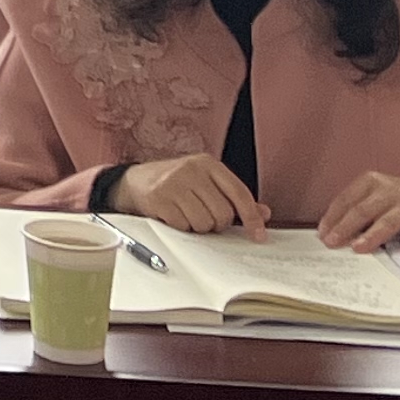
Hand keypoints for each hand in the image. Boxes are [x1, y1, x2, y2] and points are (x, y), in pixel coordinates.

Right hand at [106, 154, 266, 236]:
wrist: (136, 182)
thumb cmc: (177, 184)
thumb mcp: (207, 184)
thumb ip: (234, 198)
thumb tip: (263, 213)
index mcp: (208, 164)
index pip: (239, 193)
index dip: (252, 217)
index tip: (259, 235)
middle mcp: (192, 169)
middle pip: (223, 213)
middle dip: (217, 223)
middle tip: (205, 216)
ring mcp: (174, 183)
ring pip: (204, 222)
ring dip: (198, 227)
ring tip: (188, 214)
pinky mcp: (159, 198)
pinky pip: (184, 226)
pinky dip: (181, 227)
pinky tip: (174, 216)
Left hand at [319, 172, 399, 256]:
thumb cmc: (394, 199)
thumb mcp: (374, 196)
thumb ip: (356, 209)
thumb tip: (330, 232)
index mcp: (370, 182)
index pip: (347, 199)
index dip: (333, 217)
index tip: (322, 234)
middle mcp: (388, 191)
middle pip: (364, 210)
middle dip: (346, 227)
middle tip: (333, 242)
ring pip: (388, 221)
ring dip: (372, 235)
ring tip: (358, 247)